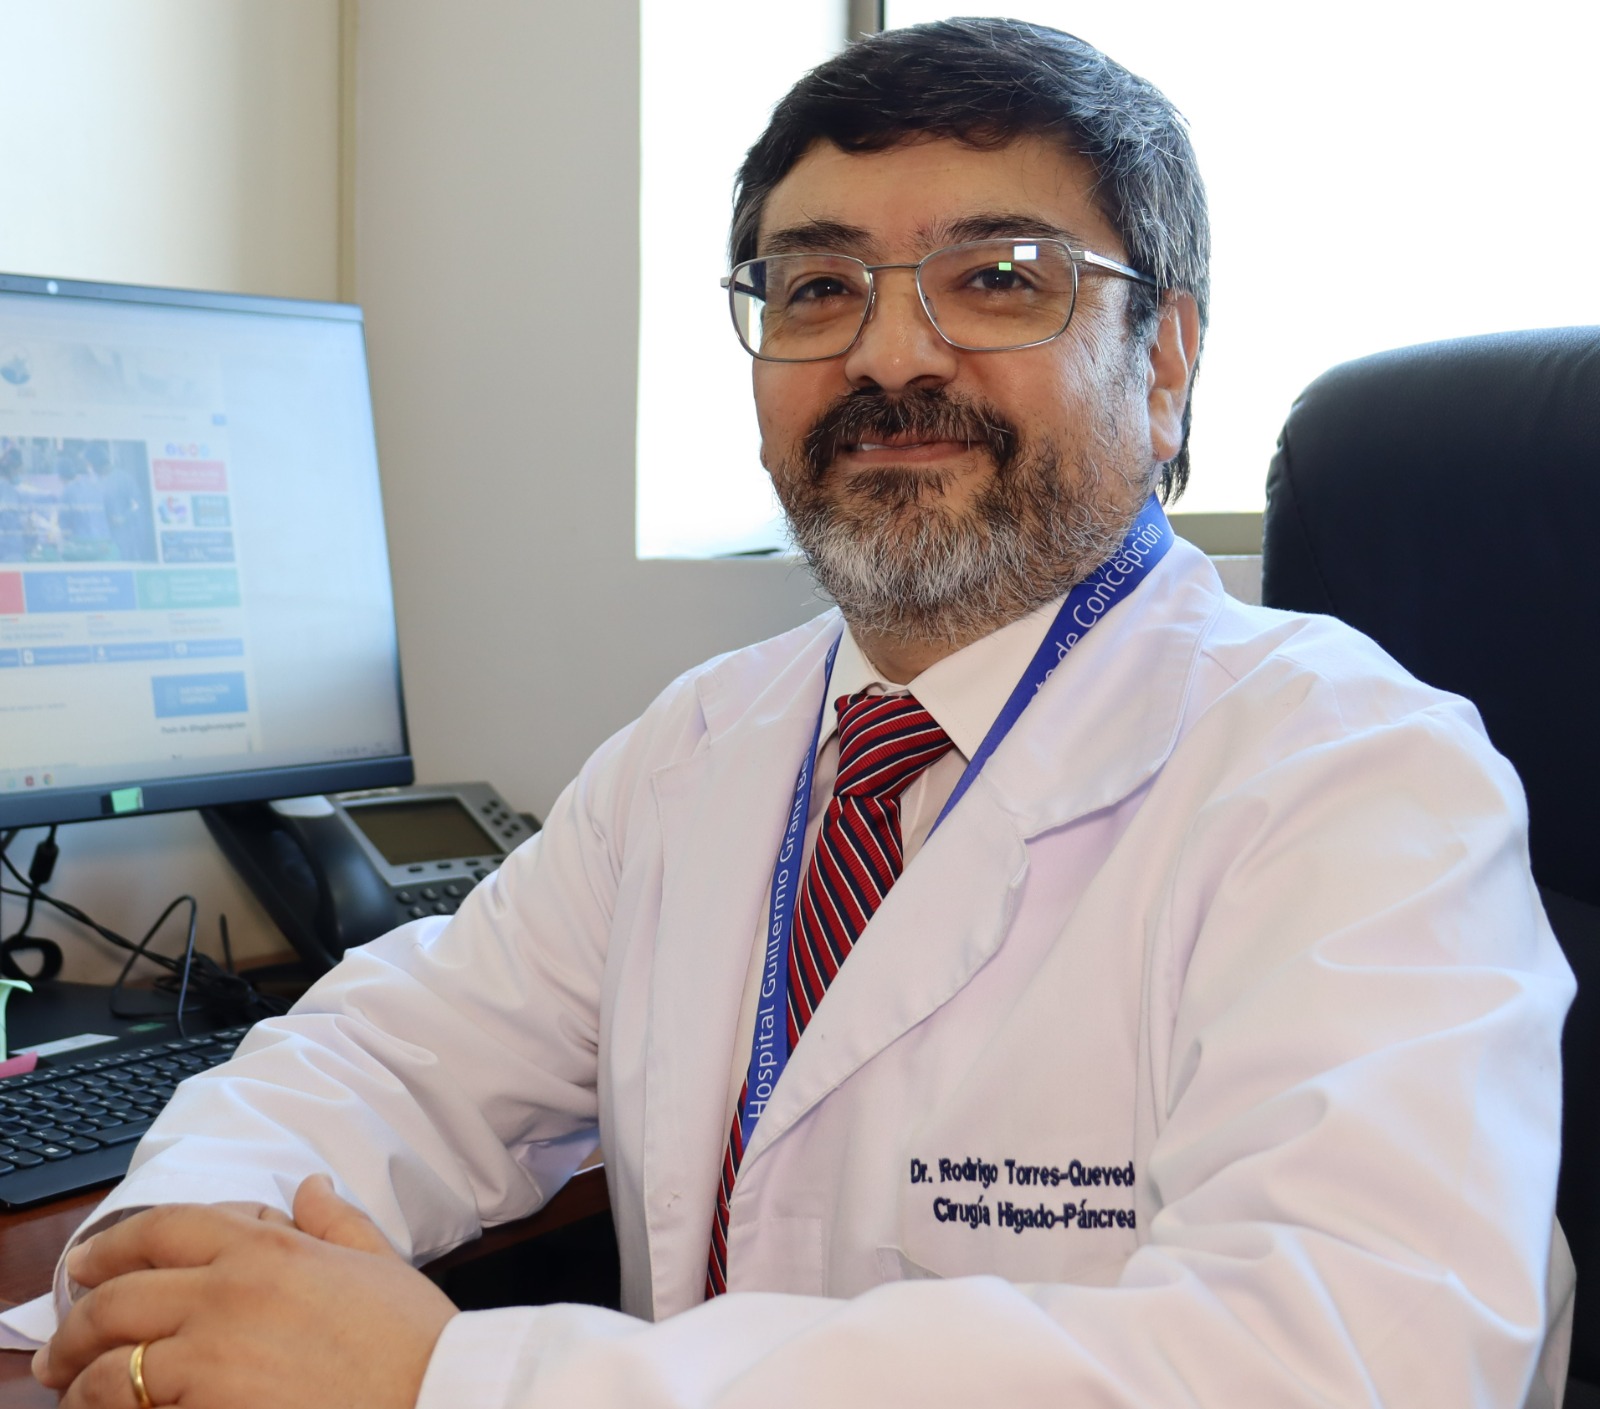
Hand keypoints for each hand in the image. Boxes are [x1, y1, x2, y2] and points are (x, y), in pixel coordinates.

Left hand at [33, 1176, 457, 1407]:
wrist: (434, 1398)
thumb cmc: (413, 1341)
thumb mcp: (380, 1263)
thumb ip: (335, 1222)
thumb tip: (310, 1188)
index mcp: (270, 1248)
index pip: (164, 1229)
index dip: (112, 1246)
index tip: (85, 1266)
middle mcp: (230, 1291)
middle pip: (119, 1295)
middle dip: (76, 1322)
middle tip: (58, 1345)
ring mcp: (213, 1355)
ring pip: (110, 1362)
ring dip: (82, 1380)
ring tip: (73, 1393)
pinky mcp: (209, 1408)